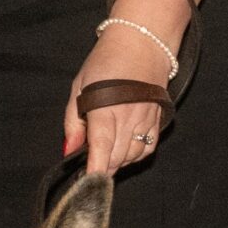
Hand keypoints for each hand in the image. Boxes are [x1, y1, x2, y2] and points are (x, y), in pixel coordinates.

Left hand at [62, 25, 170, 175]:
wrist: (142, 43)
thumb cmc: (106, 62)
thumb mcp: (79, 87)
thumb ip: (72, 121)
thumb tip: (68, 150)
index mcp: (105, 108)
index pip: (101, 148)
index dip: (96, 170)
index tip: (88, 184)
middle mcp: (128, 116)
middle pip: (117, 157)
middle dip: (102, 166)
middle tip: (90, 164)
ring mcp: (146, 119)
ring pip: (133, 155)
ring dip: (118, 161)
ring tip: (106, 152)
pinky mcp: (158, 119)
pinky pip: (148, 147)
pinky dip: (135, 154)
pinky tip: (124, 148)